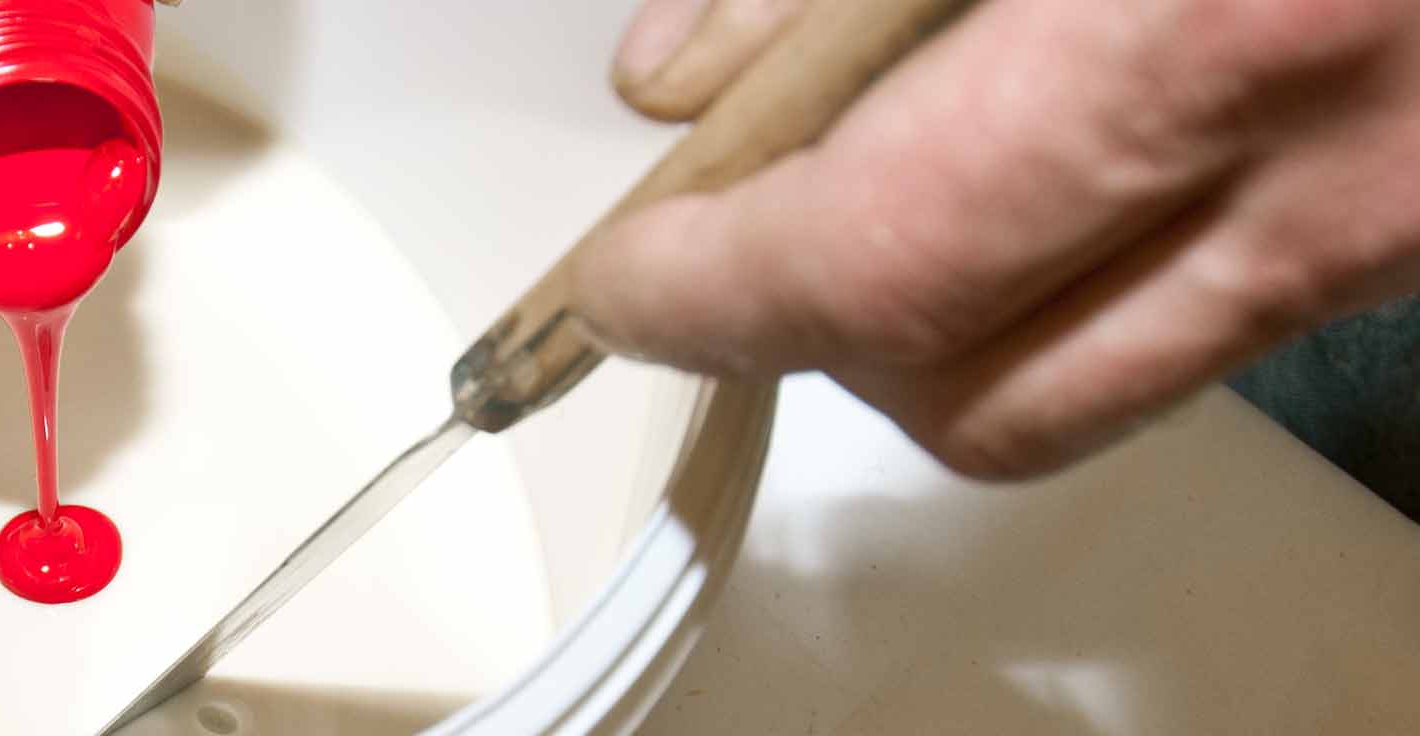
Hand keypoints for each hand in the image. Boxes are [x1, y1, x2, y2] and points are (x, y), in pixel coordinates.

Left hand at [579, 0, 1419, 478]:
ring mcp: (1414, 199)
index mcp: (1204, 28)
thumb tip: (687, 74)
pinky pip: (1224, 301)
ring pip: (1109, 378)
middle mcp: (1341, 154)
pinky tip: (1045, 126)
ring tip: (873, 169)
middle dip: (817, 342)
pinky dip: (1089, 260)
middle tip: (729, 236)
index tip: (622, 281)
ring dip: (951, 315)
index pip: (868, 263)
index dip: (707, 293)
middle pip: (982, 397)